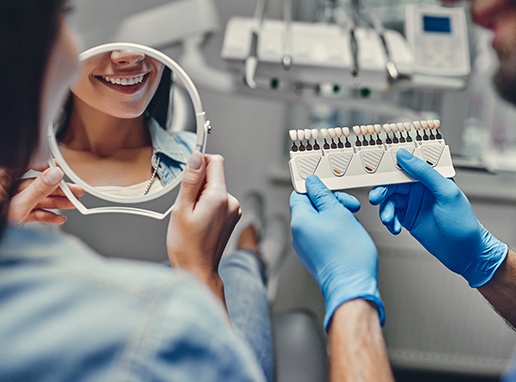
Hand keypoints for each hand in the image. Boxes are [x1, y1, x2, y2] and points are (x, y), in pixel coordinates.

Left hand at [6, 166, 83, 225]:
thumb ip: (38, 189)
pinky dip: (45, 216)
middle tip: (74, 191)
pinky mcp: (13, 215)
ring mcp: (10, 202)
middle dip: (57, 190)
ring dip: (56, 204)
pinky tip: (58, 218)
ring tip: (72, 204)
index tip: (61, 171)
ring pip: (37, 199)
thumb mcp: (18, 205)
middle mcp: (5, 188)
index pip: (27, 166)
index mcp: (2, 178)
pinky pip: (32, 212)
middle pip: (36, 185)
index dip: (46, 168)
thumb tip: (54, 175)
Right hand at [167, 152, 240, 296]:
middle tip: (187, 205)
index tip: (188, 175)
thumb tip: (196, 157)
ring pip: (215, 188)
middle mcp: (231, 202)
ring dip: (201, 196)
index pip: (215, 161)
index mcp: (219, 197)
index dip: (199, 163)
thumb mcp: (182, 209)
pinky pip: (218, 201)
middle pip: (214, 175)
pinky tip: (199, 221)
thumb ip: (191, 181)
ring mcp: (233, 211)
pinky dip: (207, 205)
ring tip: (193, 217)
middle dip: (198, 184)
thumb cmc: (187, 246)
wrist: (197, 270)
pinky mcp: (231, 217)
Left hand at [290, 175, 384, 329]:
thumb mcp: (338, 213)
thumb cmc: (347, 255)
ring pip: (319, 221)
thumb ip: (322, 195)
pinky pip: (322, 235)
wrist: (352, 286)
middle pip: (311, 207)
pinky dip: (335, 231)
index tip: (330, 188)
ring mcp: (305, 247)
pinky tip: (349, 236)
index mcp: (299, 221)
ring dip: (336, 217)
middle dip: (331, 203)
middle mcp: (298, 235)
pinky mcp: (315, 256)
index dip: (315, 188)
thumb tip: (312, 183)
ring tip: (351, 224)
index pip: (299, 194)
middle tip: (349, 207)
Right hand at [369, 149, 507, 287]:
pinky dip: (389, 221)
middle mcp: (419, 188)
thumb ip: (425, 172)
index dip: (389, 166)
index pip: (406, 165)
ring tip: (389, 220)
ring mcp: (412, 204)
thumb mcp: (446, 192)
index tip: (376, 170)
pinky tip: (395, 228)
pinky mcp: (407, 218)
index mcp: (430, 177)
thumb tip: (405, 156)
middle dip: (382, 191)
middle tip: (376, 199)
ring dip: (386, 210)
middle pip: (392, 184)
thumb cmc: (463, 223)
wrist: (464, 253)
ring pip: (389, 200)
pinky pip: (391, 215)